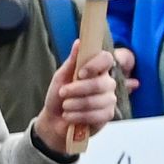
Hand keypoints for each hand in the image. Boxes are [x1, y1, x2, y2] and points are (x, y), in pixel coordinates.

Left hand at [29, 29, 133, 157]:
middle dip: (77, 90)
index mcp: (97, 70)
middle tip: (63, 93)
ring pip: (97, 101)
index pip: (107, 59)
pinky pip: (96, 115)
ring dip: (75, 105)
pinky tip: (69, 116)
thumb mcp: (61, 77)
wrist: (54, 121)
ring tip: (65, 107)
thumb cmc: (59, 97)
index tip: (80, 73)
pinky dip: (78, 116)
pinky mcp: (107, 115)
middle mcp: (107, 83)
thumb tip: (79, 42)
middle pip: (101, 83)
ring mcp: (109, 99)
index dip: (95, 65)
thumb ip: (72, 61)